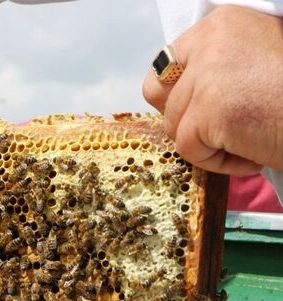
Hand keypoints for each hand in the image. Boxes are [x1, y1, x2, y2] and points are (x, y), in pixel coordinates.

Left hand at [142, 5, 282, 175]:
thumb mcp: (254, 60)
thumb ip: (215, 66)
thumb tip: (177, 90)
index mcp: (221, 23)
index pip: (167, 63)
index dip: (176, 94)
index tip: (201, 109)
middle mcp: (210, 42)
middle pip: (160, 95)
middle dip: (183, 119)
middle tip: (219, 130)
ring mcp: (207, 77)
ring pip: (174, 126)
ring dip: (208, 143)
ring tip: (250, 139)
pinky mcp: (209, 112)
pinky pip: (189, 150)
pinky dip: (218, 163)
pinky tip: (252, 153)